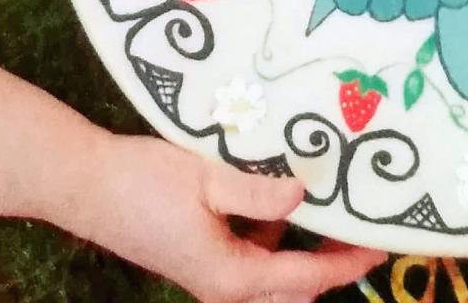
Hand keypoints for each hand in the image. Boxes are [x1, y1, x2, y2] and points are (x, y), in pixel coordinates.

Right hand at [63, 133, 387, 302]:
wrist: (85, 184)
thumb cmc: (143, 183)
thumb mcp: (206, 180)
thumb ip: (259, 191)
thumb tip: (307, 192)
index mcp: (231, 277)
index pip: (306, 279)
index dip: (347, 264)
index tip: (383, 247)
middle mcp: (224, 286)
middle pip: (292, 288)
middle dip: (328, 263)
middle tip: (358, 226)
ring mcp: (208, 271)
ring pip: (271, 271)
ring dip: (298, 245)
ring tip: (325, 202)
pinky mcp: (196, 252)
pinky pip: (248, 253)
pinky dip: (270, 231)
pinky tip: (274, 191)